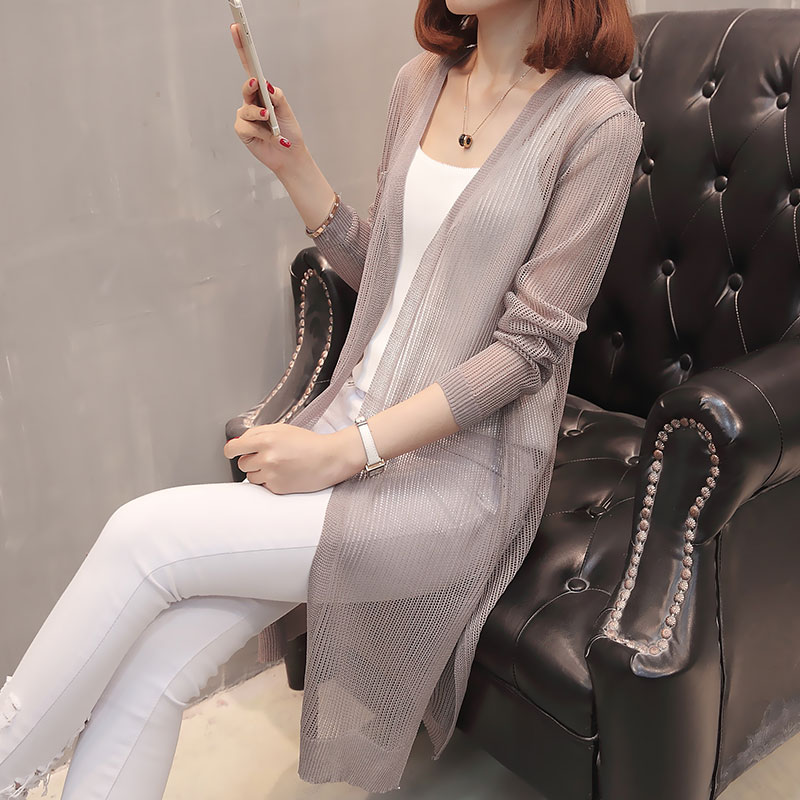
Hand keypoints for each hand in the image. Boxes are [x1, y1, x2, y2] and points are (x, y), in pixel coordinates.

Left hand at [223, 423, 362, 493]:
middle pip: (241, 464)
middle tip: (269, 457)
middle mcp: (266, 457)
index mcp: (265, 439)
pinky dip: (271, 481)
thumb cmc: (309, 443)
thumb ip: (258, 434)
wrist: (330, 458)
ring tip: (279, 465)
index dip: (231, 451)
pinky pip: (264, 486)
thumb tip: (238, 443)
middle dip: (251, 461)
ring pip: (251, 477)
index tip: (233, 452)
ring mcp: (271, 474)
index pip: (233, 448)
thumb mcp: (282, 429)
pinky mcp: (278, 488)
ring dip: (260, 472)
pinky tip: (286, 474)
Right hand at [230, 23, 304, 173]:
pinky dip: (261, 132)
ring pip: (247, 109)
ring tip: (270, 121)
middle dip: (250, 86)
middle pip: (246, 87)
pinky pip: (247, 126)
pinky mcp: (242, 131)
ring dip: (261, 115)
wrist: (290, 155)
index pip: (251, 69)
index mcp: (262, 93)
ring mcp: (245, 116)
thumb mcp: (286, 111)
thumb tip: (265, 84)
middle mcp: (251, 102)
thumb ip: (276, 96)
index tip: (237, 30)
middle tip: (256, 84)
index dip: (242, 49)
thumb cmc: (289, 132)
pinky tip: (270, 137)